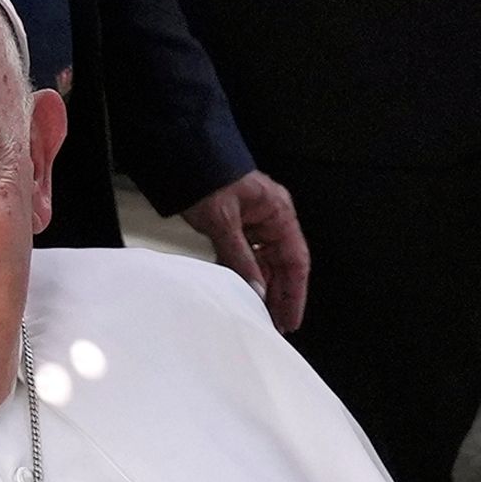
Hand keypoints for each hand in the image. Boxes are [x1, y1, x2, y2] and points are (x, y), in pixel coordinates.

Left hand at [183, 172, 310, 335]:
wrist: (184, 157)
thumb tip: (256, 289)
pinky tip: (241, 292)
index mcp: (278, 212)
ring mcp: (255, 222)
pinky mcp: (237, 226)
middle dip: (279, 296)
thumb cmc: (207, 178)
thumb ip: (240, 258)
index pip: (296, 260)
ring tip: (258, 314)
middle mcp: (271, 217)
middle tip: (275, 324)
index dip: (295, 293)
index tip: (291, 319)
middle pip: (282, 265)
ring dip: (261, 288)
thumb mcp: (223, 222)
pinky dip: (244, 274)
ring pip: (264, 262)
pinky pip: (246, 256)